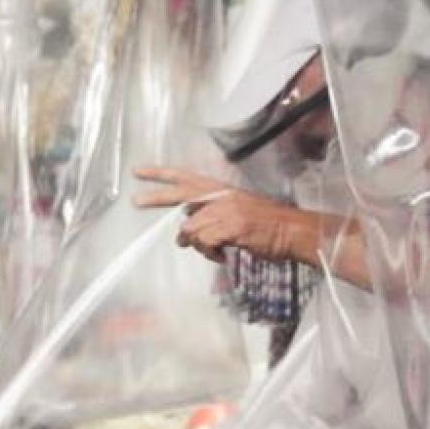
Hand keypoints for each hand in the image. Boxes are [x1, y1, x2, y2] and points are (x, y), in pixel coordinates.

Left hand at [135, 167, 314, 263]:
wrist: (293, 231)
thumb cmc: (268, 225)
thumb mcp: (237, 211)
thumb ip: (211, 215)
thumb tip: (184, 230)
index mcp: (222, 189)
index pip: (186, 176)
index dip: (162, 174)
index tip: (140, 172)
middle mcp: (221, 196)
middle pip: (180, 194)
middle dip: (156, 197)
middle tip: (136, 201)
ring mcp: (225, 210)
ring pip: (191, 229)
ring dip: (197, 245)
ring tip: (214, 252)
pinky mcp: (230, 227)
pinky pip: (204, 243)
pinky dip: (209, 254)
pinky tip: (222, 257)